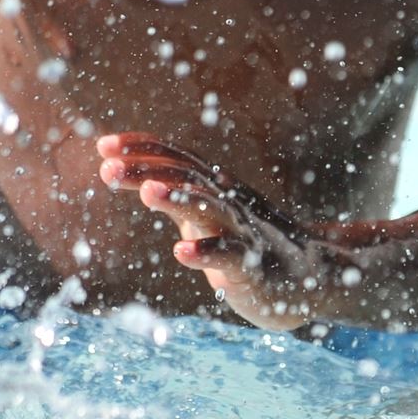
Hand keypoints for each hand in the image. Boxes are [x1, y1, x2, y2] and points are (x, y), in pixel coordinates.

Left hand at [97, 132, 343, 330]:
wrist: (314, 273)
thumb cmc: (250, 244)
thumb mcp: (211, 215)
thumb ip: (178, 199)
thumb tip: (140, 182)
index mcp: (215, 187)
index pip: (176, 158)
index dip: (141, 148)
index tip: (103, 144)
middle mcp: (227, 200)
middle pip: (185, 177)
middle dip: (146, 171)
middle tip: (107, 168)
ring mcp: (242, 231)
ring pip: (210, 209)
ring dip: (178, 199)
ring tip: (147, 193)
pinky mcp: (253, 266)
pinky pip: (229, 256)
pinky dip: (206, 252)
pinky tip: (181, 253)